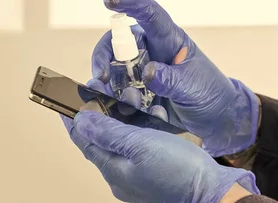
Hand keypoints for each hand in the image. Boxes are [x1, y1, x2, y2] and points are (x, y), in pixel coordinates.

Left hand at [66, 110, 256, 202]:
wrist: (211, 190)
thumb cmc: (178, 172)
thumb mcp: (139, 145)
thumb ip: (109, 132)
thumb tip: (82, 121)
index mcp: (113, 169)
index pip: (84, 140)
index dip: (75, 118)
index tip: (66, 100)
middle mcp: (123, 172)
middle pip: (104, 137)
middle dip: (103, 110)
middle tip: (101, 88)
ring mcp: (140, 171)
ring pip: (125, 137)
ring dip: (126, 115)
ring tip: (131, 96)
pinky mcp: (157, 166)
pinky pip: (143, 142)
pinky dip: (145, 126)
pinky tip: (155, 114)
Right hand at [92, 0, 259, 156]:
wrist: (214, 118)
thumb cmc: (208, 92)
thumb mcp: (192, 86)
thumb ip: (170, 80)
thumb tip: (146, 72)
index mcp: (170, 40)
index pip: (149, 14)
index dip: (130, 3)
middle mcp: (151, 51)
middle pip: (118, 43)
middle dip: (104, 57)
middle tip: (101, 77)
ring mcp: (141, 71)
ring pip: (113, 70)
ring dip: (111, 86)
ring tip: (123, 103)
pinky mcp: (136, 91)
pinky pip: (118, 93)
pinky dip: (118, 103)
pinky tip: (131, 113)